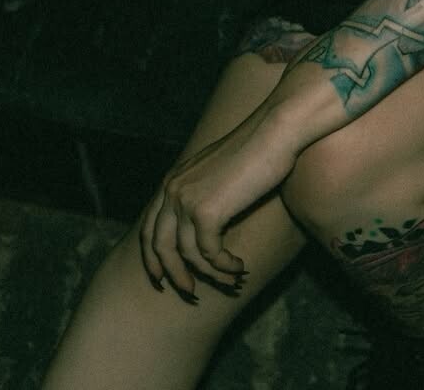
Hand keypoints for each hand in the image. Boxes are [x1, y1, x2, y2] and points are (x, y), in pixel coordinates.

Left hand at [139, 101, 295, 297]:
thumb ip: (202, 192)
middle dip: (173, 274)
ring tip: (232, 279)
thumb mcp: (218, 170)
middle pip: (160, 247)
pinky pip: (210, 254)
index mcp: (173, 179)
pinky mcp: (206, 211)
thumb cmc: (256, 148)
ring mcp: (186, 200)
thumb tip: (203, 225)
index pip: (148, 228)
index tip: (161, 279)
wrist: (274, 131)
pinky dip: (225, 266)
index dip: (152, 258)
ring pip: (188, 255)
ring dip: (211, 274)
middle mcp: (172, 189)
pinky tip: (240, 266)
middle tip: (190, 292)